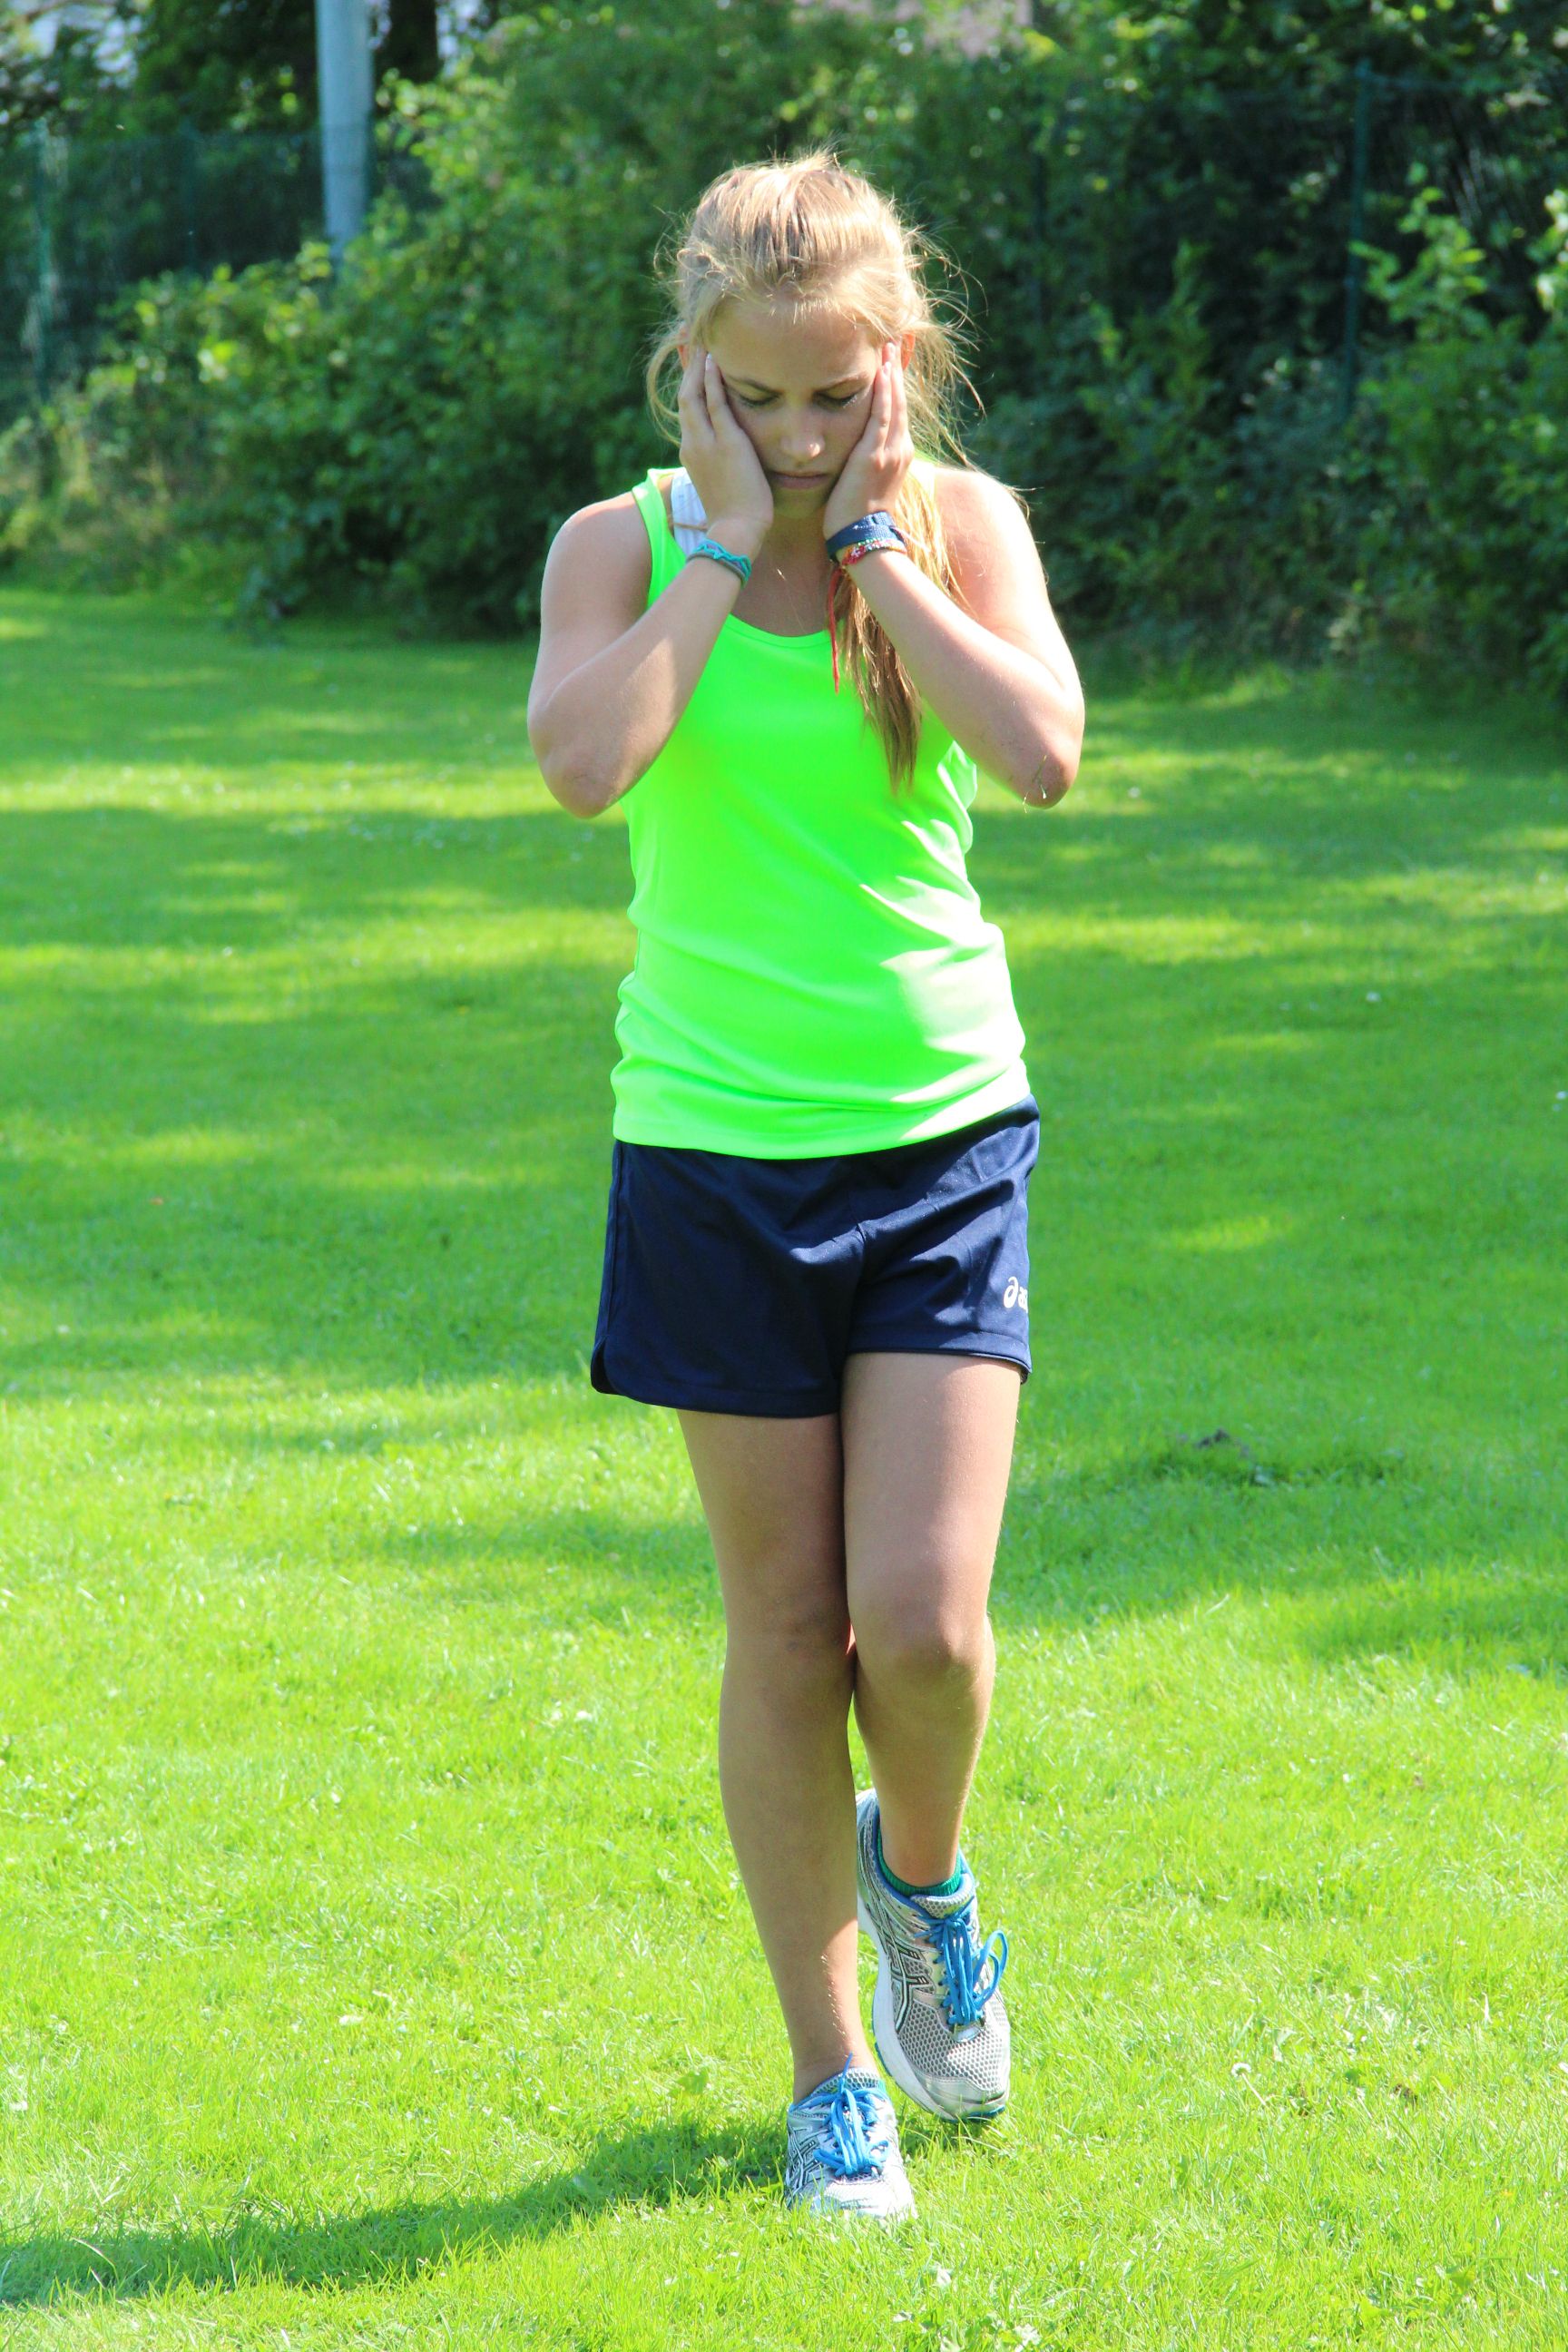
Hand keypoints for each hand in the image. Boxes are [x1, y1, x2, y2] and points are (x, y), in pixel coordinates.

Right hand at [677, 345, 772, 552]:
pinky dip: (712, 381)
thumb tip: (731, 458)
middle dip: (687, 364)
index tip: (693, 361)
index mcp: (692, 453)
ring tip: (702, 338)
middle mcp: (692, 444)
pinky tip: (715, 360)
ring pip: (694, 394)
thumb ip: (723, 465)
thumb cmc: (735, 516)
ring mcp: (706, 443)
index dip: (689, 382)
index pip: (688, 409)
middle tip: (689, 336)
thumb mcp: (724, 484)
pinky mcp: (726, 443)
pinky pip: (715, 404)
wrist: (737, 532)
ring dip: (697, 365)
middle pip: (685, 395)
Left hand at [821, 341, 913, 542]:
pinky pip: (882, 416)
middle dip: (897, 370)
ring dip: (892, 373)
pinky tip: (882, 371)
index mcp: (898, 455)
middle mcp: (900, 449)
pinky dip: (884, 393)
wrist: (862, 539)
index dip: (895, 386)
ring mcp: (890, 452)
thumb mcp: (865, 485)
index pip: (896, 412)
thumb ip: (863, 463)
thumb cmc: (857, 518)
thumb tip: (851, 454)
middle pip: (899, 401)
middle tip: (894, 341)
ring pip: (894, 404)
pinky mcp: (875, 455)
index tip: (890, 362)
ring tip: (889, 345)